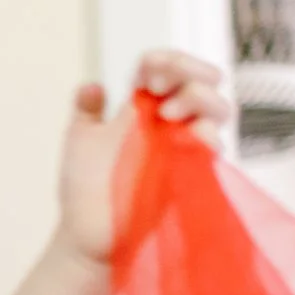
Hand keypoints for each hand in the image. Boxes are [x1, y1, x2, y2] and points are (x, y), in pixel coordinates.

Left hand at [54, 50, 231, 263]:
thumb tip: (91, 86)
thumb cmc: (83, 190)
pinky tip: (194, 136)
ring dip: (200, 100)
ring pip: (215, 110)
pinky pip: (213, 149)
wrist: (88, 234)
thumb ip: (86, 111)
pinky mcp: (191, 172)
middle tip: (159, 89)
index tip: (149, 69)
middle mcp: (168, 122)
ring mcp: (182, 146)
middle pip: (198, 82)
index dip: (166, 61)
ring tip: (169, 114)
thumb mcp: (79, 142)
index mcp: (142, 108)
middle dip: (187, 73)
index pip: (168, 69)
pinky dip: (209, 136)